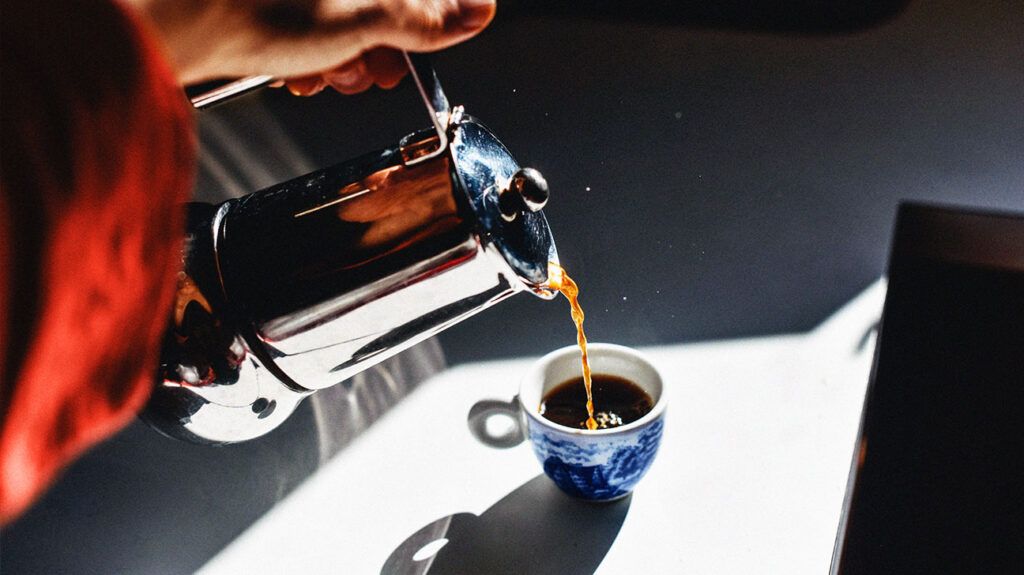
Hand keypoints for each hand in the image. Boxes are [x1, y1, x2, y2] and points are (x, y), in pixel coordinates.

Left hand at [128, 0, 495, 89]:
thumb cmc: (260, 9)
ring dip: (343, 57)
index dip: (421, 29)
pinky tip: (298, 71)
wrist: (180, 22)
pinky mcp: (278, 1)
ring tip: (323, 74)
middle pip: (383, 7)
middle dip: (377, 48)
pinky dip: (312, 52)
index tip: (409, 58)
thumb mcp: (366, 19)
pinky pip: (312, 25)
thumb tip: (480, 11)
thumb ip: (426, 19)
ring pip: (346, 20)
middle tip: (362, 71)